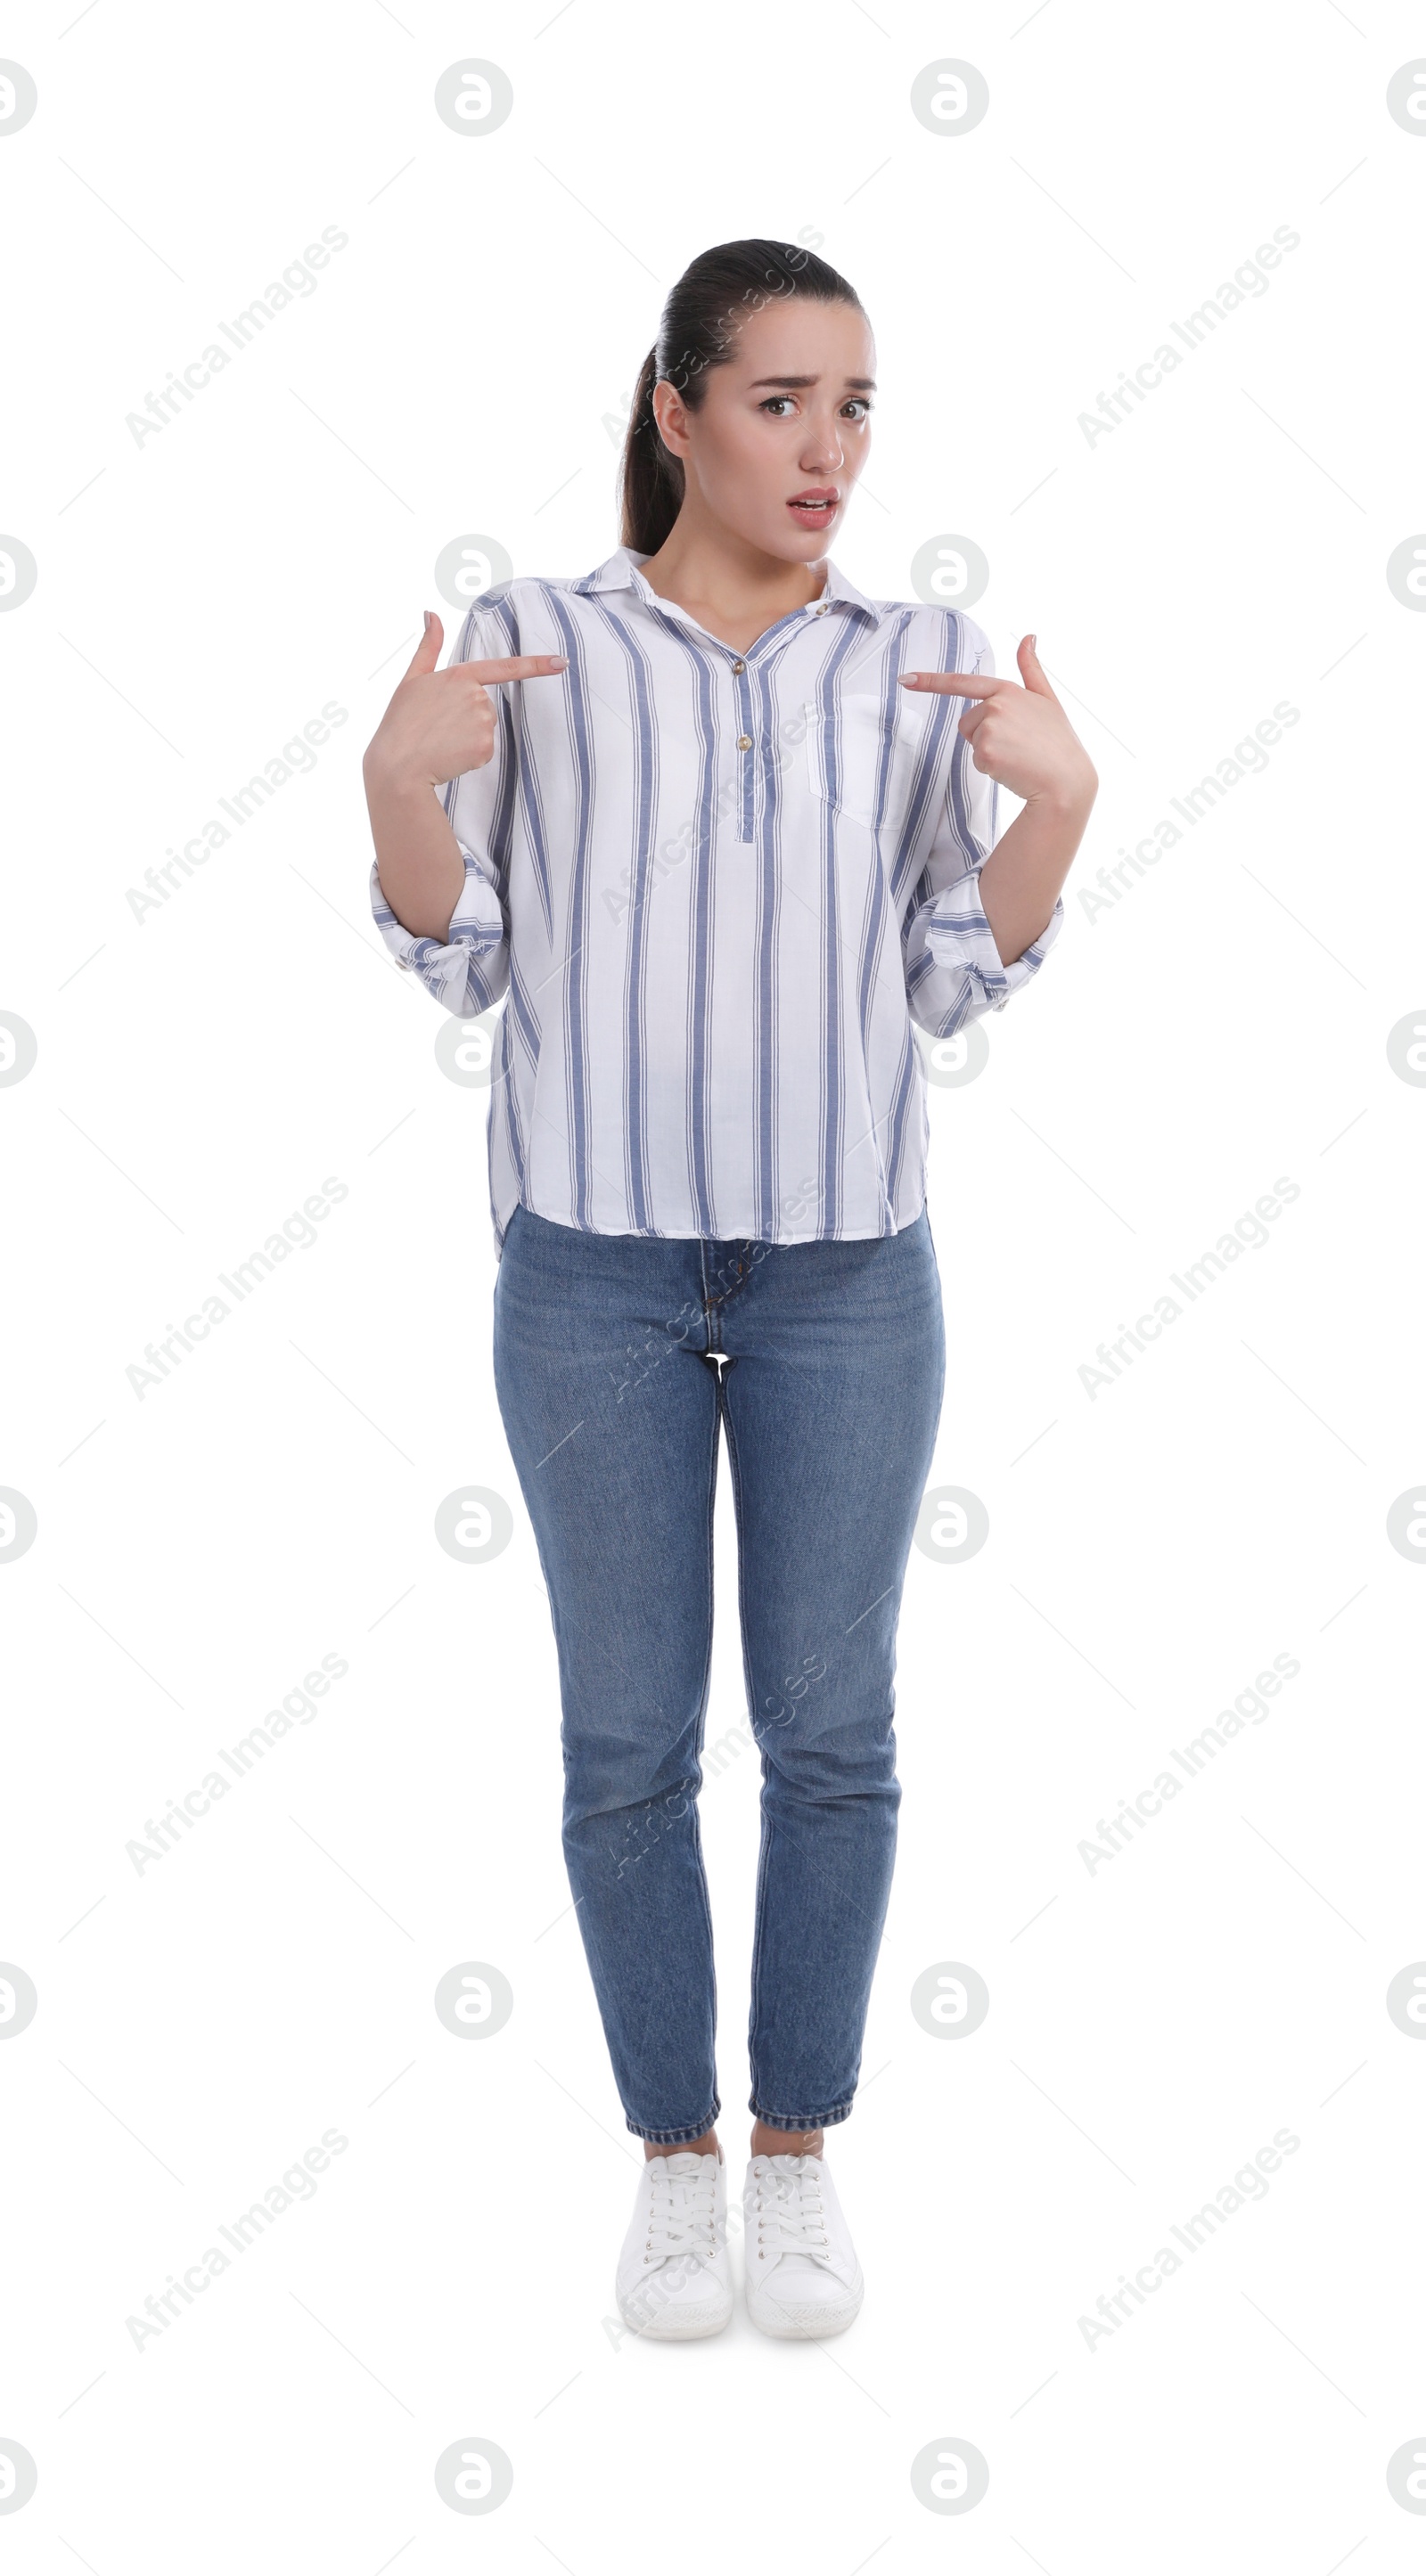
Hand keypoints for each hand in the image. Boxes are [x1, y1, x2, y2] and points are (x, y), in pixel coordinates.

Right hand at [363, 611, 567, 790]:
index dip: (537, 665)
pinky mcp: (485, 747)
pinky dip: (469, 755)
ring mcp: (483, 722)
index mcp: (459, 675)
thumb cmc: (400, 723)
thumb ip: (428, 646)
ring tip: (440, 741)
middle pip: (484, 706)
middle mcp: (476, 696)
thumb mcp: (412, 679)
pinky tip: (448, 755)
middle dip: (465, 717)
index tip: (562, 662)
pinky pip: (483, 750)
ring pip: (484, 728)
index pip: (505, 668)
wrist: (397, 767)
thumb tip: (431, 614)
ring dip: (466, 736)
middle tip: (436, 727)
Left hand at [899, 636, 1096, 813]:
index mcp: (1008, 689)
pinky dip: (992, 767)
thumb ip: (1032, 669)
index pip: (963, 683)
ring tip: (1017, 756)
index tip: (905, 679)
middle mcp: (996, 704)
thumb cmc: (1059, 742)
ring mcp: (990, 727)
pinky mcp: (985, 751)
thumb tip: (1029, 637)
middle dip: (984, 734)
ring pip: (971, 741)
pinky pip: (977, 760)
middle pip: (968, 722)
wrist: (1067, 781)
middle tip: (1017, 745)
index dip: (931, 681)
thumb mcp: (1047, 699)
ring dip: (989, 751)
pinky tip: (1013, 768)